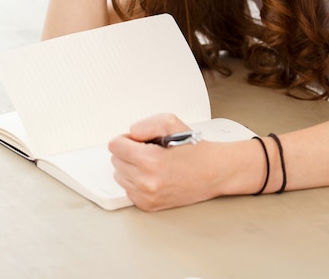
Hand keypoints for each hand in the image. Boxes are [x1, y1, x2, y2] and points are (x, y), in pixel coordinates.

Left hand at [108, 113, 226, 211]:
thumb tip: (130, 134)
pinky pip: (128, 189)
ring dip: (130, 166)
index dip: (125, 138)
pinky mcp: (148, 205)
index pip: (114, 146)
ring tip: (151, 162)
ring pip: (119, 175)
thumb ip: (145, 125)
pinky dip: (136, 181)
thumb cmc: (195, 149)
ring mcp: (146, 196)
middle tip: (148, 149)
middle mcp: (146, 182)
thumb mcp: (171, 123)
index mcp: (150, 160)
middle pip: (115, 160)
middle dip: (128, 151)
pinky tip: (152, 175)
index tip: (137, 140)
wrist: (213, 172)